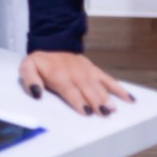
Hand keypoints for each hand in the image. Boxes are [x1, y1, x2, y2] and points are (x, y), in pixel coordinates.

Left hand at [19, 51, 134, 115]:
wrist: (52, 43)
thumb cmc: (41, 62)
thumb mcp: (27, 68)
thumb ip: (29, 80)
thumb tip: (36, 93)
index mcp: (59, 76)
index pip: (71, 91)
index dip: (78, 101)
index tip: (86, 111)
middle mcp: (75, 74)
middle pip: (87, 91)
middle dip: (95, 102)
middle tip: (104, 113)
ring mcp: (87, 72)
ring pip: (99, 87)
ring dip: (106, 98)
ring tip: (113, 109)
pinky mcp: (95, 71)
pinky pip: (109, 80)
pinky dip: (120, 89)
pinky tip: (129, 99)